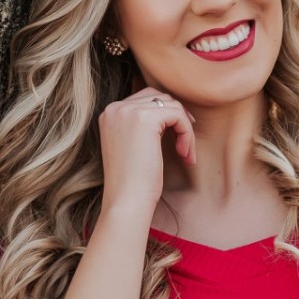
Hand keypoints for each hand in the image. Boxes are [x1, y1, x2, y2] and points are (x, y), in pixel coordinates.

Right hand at [98, 86, 195, 215]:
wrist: (127, 201)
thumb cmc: (133, 183)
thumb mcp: (134, 147)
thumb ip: (144, 126)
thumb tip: (173, 111)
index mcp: (110, 114)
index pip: (145, 100)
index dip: (168, 117)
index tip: (179, 140)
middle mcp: (115, 108)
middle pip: (159, 97)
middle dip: (178, 118)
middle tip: (186, 146)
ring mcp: (127, 111)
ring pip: (171, 105)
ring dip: (185, 129)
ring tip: (186, 154)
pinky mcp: (144, 119)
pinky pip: (178, 115)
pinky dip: (188, 134)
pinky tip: (185, 155)